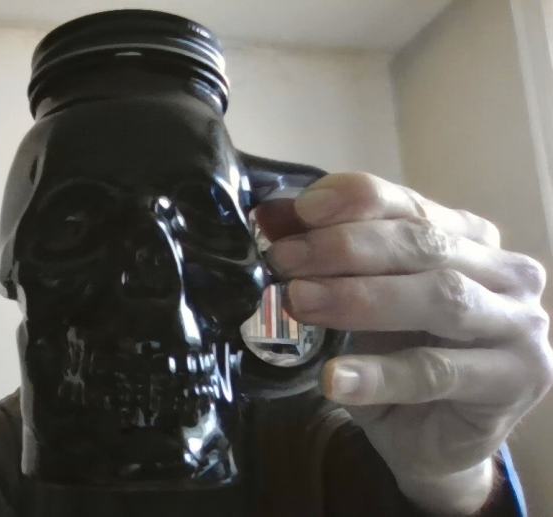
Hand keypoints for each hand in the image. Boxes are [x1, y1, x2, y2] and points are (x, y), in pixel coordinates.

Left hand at [256, 173, 552, 514]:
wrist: (431, 441)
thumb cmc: (398, 359)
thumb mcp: (359, 301)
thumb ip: (328, 258)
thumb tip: (272, 217)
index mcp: (470, 239)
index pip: (411, 205)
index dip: (356, 201)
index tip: (301, 209)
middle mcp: (506, 273)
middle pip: (424, 245)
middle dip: (345, 247)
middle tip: (285, 259)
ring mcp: (519, 326)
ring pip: (440, 298)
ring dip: (361, 297)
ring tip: (300, 301)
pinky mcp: (514, 381)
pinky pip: (436, 373)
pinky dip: (379, 374)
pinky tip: (334, 378)